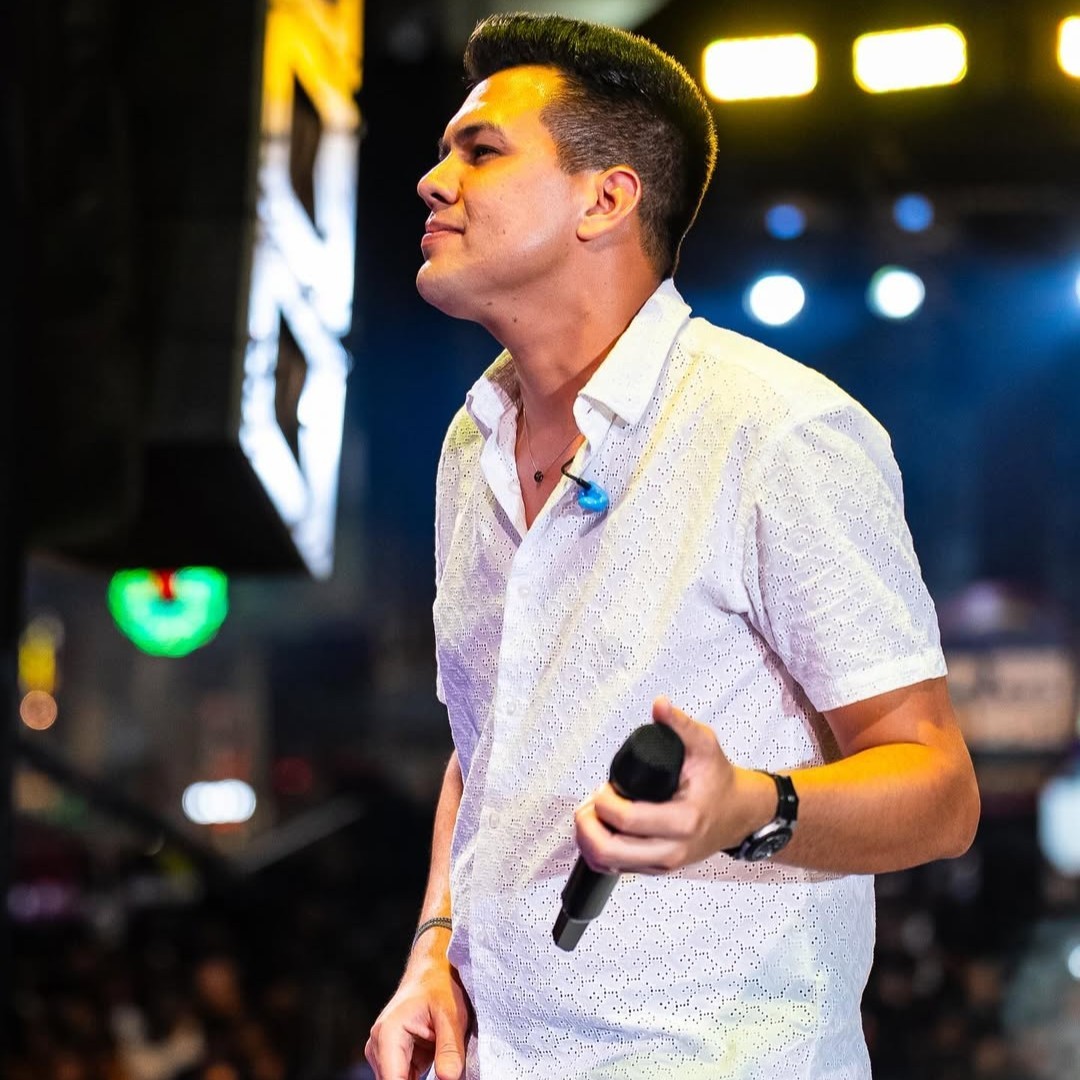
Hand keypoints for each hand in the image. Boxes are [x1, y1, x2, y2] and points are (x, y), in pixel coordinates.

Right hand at [365, 949, 470, 1079]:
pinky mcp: (390, 1055)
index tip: (438, 1079)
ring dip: (419, 1079)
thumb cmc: (441, 987)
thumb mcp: (452, 1016)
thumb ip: (450, 1051)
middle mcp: (378, 1044)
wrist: (433, 970)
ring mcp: (381, 1051)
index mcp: (388, 1034)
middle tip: (444, 1070)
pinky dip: (419, 1077)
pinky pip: (403, 1077)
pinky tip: (433, 1058)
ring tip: (437, 1053)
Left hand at [573, 697, 774, 873]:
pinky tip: (599, 829)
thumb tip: (660, 705)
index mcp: (684, 820)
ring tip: (590, 815)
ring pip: (609, 864)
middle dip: (588, 825)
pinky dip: (599, 851)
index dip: (605, 802)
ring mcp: (664, 864)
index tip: (603, 786)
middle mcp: (673, 849)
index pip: (628, 820)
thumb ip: (680, 724)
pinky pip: (616, 869)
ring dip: (589, 839)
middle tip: (588, 804)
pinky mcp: (657, 869)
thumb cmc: (718, 780)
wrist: (738, 813)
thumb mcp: (704, 745)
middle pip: (610, 851)